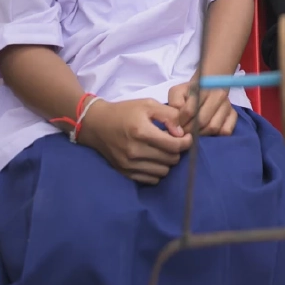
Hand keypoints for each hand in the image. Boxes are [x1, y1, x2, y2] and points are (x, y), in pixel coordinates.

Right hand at [77, 98, 192, 184]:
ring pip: (163, 172)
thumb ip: (169, 115)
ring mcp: (129, 164)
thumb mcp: (148, 105)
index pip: (174, 146)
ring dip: (167, 162)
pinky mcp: (125, 173)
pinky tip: (153, 159)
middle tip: (173, 142)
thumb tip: (181, 132)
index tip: (187, 137)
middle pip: (171, 160)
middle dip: (177, 151)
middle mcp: (135, 151)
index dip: (186, 142)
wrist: (97, 124)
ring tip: (163, 150)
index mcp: (141, 132)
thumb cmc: (124, 112)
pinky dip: (156, 171)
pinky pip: (151, 179)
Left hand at [168, 82, 237, 136]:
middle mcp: (219, 95)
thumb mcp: (178, 92)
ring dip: (201, 134)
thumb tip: (178, 120)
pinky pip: (226, 131)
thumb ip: (174, 103)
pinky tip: (207, 132)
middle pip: (202, 121)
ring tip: (194, 133)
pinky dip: (216, 135)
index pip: (190, 111)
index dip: (181, 122)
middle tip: (183, 133)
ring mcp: (227, 105)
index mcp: (204, 88)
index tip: (176, 125)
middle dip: (189, 130)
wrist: (209, 85)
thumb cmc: (190, 91)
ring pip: (214, 127)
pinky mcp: (233, 115)